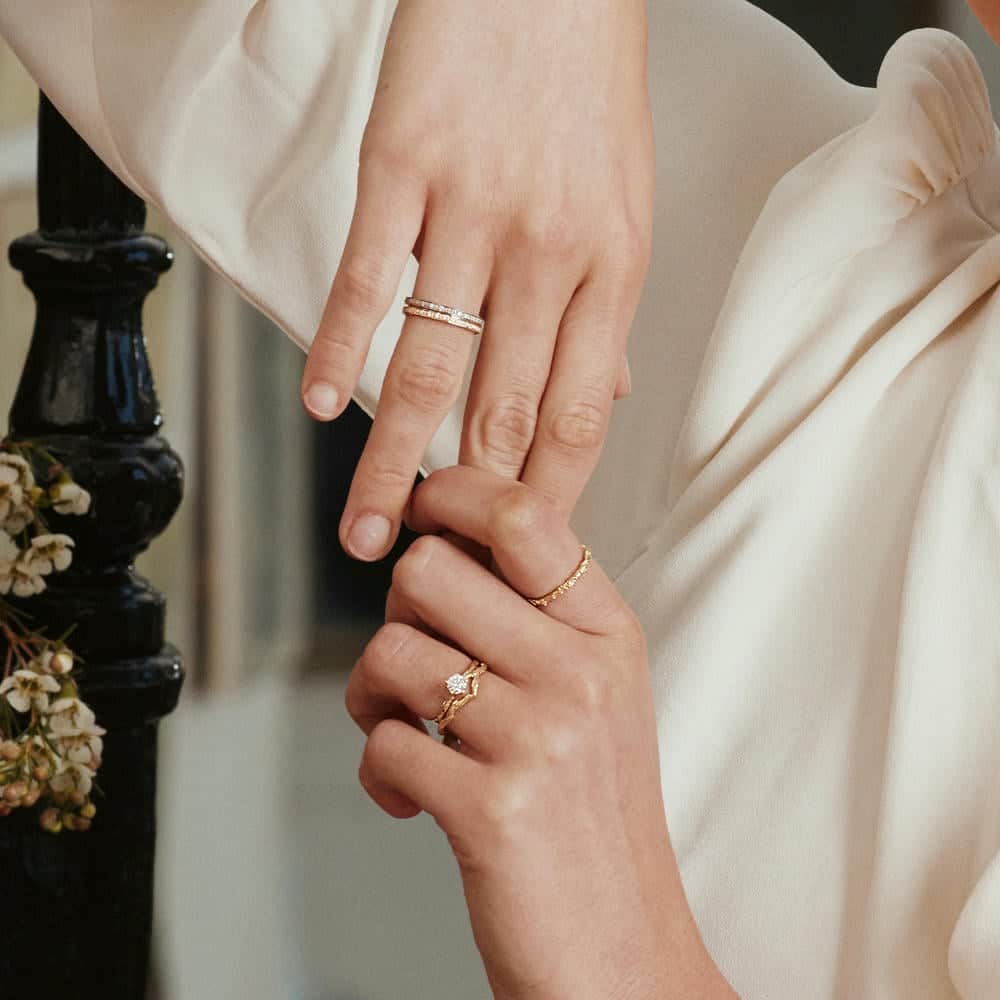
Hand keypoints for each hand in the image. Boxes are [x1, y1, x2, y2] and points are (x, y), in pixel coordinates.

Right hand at [301, 0, 653, 561]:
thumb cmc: (586, 92)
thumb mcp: (627, 207)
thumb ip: (608, 314)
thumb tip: (611, 399)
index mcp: (614, 269)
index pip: (579, 415)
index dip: (548, 498)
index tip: (516, 558)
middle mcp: (550, 252)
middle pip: (504, 410)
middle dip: (469, 506)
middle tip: (434, 576)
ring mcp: (476, 209)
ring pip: (434, 363)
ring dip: (395, 460)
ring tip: (368, 530)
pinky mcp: (406, 166)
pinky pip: (370, 274)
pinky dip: (343, 346)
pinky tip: (324, 408)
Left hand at [345, 468, 734, 999]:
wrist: (621, 950)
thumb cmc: (593, 816)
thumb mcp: (595, 695)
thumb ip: (536, 618)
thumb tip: (446, 545)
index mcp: (607, 634)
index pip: (522, 515)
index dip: (450, 494)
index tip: (419, 509)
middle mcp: (581, 673)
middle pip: (430, 570)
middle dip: (398, 611)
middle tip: (415, 659)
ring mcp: (540, 738)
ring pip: (392, 652)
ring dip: (373, 698)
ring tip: (406, 732)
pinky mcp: (491, 807)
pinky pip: (384, 744)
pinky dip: (380, 773)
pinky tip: (413, 797)